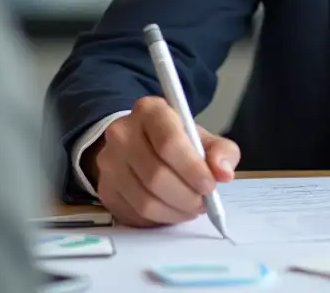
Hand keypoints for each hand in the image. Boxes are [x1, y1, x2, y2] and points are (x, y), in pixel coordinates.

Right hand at [87, 96, 240, 226]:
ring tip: (191, 208)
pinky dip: (160, 219)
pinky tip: (173, 211)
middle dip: (186, 195)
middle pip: (156, 175)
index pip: (169, 143)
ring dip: (175, 211)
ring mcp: (109, 162)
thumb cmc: (175, 140)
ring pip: (144, 200)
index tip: (210, 185)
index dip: (192, 169)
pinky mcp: (105, 189)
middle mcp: (122, 133)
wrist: (141, 143)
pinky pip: (134, 214)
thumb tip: (224, 172)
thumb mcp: (202, 137)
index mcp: (150, 111)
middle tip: (203, 202)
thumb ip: (221, 150)